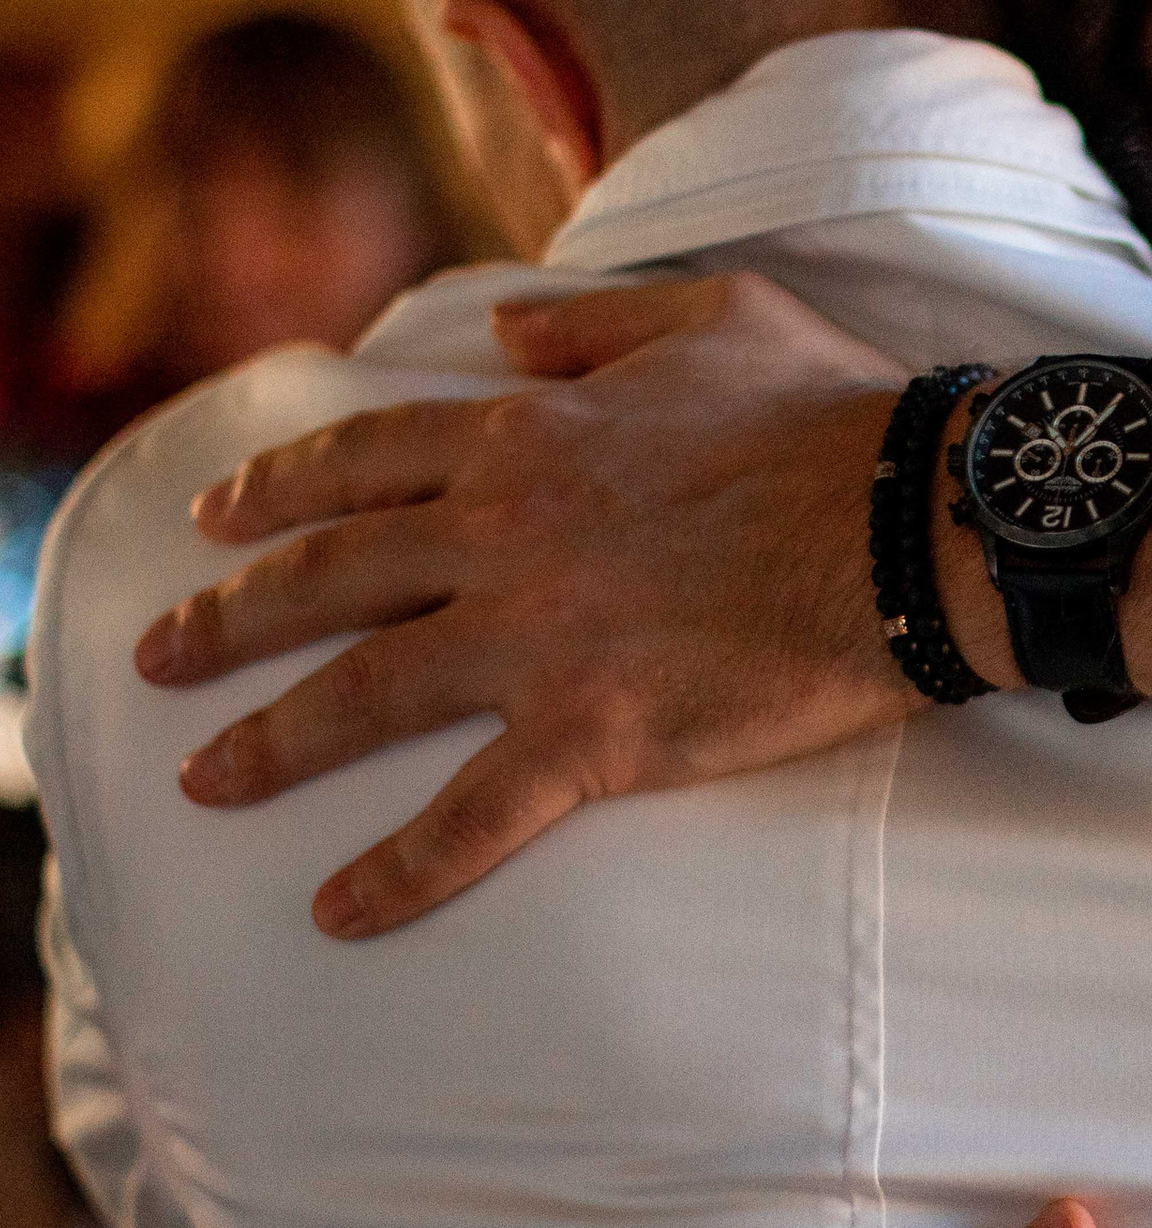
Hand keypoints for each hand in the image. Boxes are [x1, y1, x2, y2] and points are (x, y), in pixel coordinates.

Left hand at [136, 274, 922, 937]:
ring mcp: (539, 639)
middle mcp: (505, 535)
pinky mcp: (594, 735)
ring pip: (364, 694)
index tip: (218, 518)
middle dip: (230, 617)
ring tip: (205, 781)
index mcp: (530, 439)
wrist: (915, 522)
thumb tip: (503, 328)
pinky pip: (471, 816)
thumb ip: (592, 323)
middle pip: (328, 577)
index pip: (366, 463)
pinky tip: (339, 910)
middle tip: (161, 654)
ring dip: (271, 742)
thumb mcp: (712, 317)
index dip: (281, 489)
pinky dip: (398, 871)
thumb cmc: (834, 416)